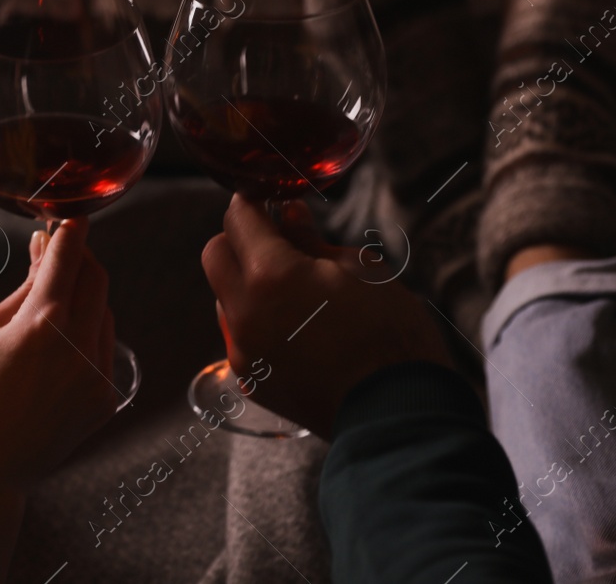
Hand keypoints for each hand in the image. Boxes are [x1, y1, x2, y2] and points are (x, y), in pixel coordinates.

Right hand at [0, 219, 119, 496]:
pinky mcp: (105, 399)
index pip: (70, 256)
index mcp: (44, 323)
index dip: (71, 230)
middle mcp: (79, 346)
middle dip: (79, 261)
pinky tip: (55, 352)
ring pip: (104, 313)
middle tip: (56, 256)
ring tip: (46, 312)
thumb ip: (24, 287)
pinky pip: (103, 349)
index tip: (70, 217)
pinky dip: (86, 336)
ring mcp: (97, 375)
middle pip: (96, 279)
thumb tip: (44, 248)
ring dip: (83, 299)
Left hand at [201, 195, 451, 438]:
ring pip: (224, 298)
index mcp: (270, 277)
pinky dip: (258, 321)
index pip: (238, 219)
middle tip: (279, 240)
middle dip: (240, 239)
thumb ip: (311, 241)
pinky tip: (298, 327)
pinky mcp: (252, 381)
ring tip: (295, 290)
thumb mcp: (360, 270)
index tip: (272, 200)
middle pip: (216, 255)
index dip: (255, 203)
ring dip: (246, 284)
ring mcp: (243, 352)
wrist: (399, 414)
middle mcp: (244, 314)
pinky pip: (240, 336)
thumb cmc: (390, 334)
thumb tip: (288, 216)